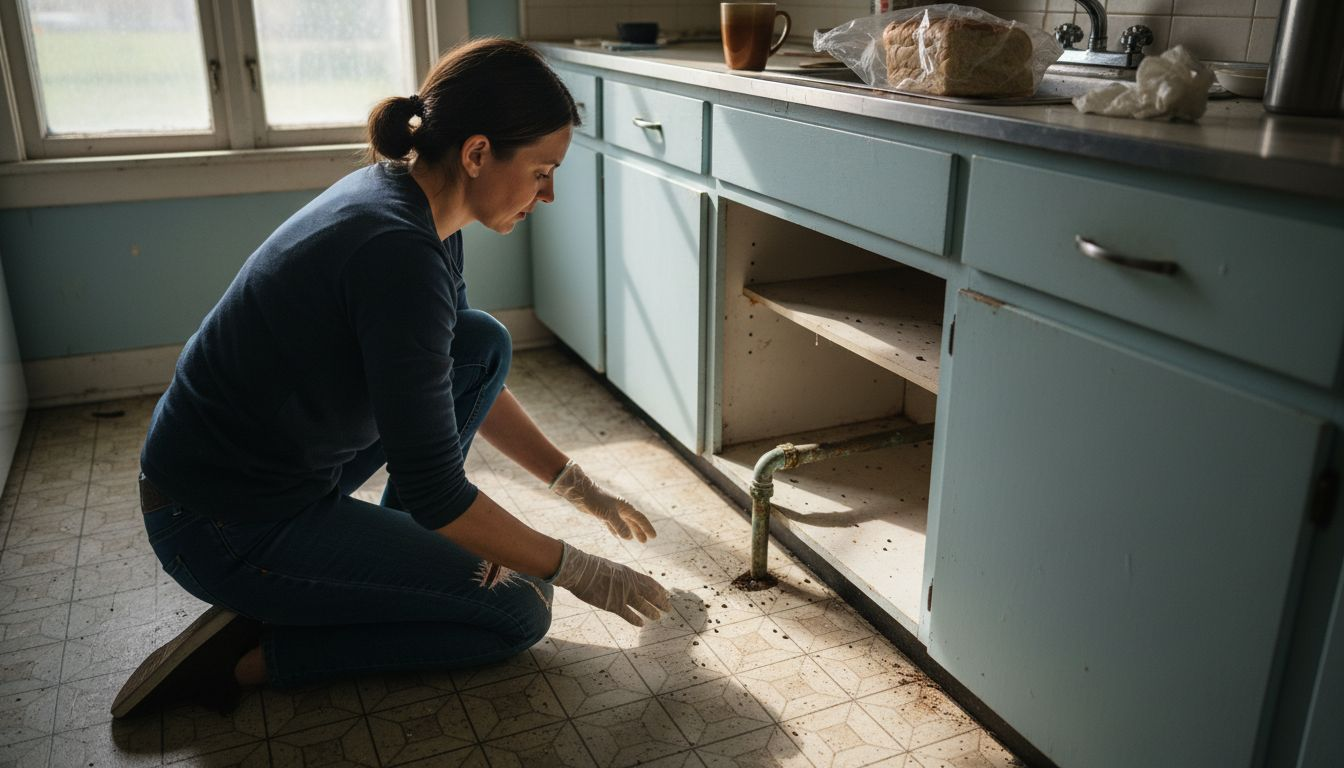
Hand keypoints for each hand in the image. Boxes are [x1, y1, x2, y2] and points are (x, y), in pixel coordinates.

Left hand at [550, 461, 656, 542]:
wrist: (581, 492)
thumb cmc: (595, 500)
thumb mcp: (608, 514)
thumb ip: (619, 525)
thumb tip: (629, 538)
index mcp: (625, 506)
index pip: (640, 518)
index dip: (647, 528)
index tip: (653, 536)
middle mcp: (620, 508)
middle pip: (633, 521)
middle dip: (640, 531)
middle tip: (645, 541)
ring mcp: (611, 511)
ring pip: (624, 523)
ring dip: (630, 531)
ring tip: (635, 540)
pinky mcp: (602, 513)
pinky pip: (614, 524)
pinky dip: (617, 530)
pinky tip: (618, 536)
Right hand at [552, 542, 669, 625]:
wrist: (581, 571)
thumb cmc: (593, 568)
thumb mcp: (613, 568)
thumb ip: (622, 576)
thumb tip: (626, 581)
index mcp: (630, 573)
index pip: (650, 582)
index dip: (659, 589)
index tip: (666, 594)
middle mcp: (630, 584)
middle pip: (651, 594)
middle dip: (661, 602)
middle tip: (669, 608)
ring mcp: (623, 595)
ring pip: (643, 606)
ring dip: (652, 612)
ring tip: (658, 617)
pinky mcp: (613, 605)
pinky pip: (628, 614)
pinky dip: (635, 619)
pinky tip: (641, 623)